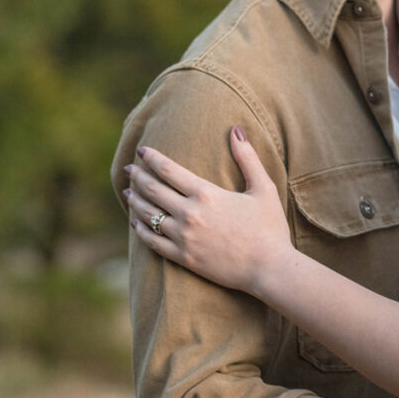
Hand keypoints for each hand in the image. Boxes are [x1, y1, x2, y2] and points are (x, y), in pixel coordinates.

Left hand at [123, 127, 292, 293]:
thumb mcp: (263, 188)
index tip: (141, 150)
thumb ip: (247, 157)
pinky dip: (141, 230)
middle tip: (129, 169)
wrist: (269, 268)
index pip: (168, 170)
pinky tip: (135, 223)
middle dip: (138, 176)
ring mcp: (184, 237)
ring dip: (135, 201)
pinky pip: (153, 242)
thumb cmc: (270, 227)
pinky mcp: (184, 258)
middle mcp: (189, 214)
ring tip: (128, 192)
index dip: (151, 158)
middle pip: (153, 190)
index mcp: (206, 194)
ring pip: (148, 215)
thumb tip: (236, 129)